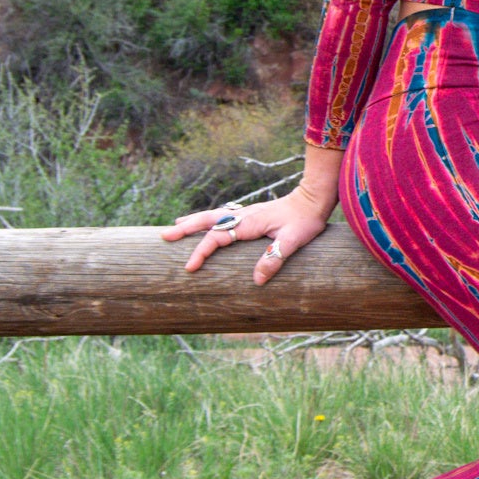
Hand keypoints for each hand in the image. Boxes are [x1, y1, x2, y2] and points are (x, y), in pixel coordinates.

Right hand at [161, 186, 332, 284]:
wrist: (314, 198)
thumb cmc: (305, 219)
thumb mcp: (293, 240)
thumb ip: (275, 257)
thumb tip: (257, 280)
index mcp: (248, 223)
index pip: (217, 237)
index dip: (201, 252)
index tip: (189, 267)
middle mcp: (243, 216)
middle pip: (207, 221)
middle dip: (185, 229)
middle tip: (164, 236)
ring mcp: (246, 214)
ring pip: (213, 216)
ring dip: (193, 222)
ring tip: (174, 226)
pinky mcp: (251, 215)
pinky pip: (223, 217)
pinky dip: (208, 220)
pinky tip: (206, 223)